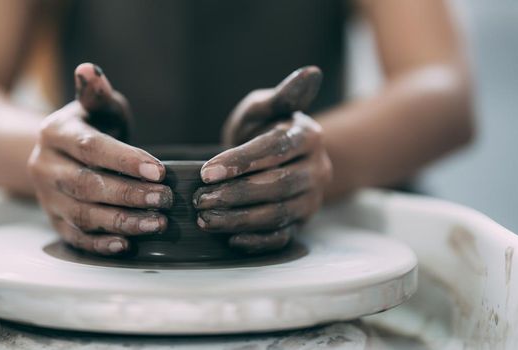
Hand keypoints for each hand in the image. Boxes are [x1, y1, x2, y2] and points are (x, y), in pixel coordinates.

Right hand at [28, 63, 171, 254]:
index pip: (91, 147)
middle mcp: (44, 166)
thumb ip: (96, 93)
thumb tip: (89, 70)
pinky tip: (127, 245)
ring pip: (83, 214)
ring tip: (157, 223)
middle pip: (87, 185)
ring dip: (122, 221)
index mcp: (54, 133)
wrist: (57, 155)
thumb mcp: (96, 108)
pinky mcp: (54, 221)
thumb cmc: (89, 127)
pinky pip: (76, 237)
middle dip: (130, 194)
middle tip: (165, 199)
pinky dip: (101, 244)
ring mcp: (47, 197)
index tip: (159, 170)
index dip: (125, 160)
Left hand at [194, 66, 332, 253]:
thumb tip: (310, 72)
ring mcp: (311, 199)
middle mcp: (318, 169)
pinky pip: (281, 237)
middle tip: (200, 199)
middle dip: (235, 194)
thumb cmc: (264, 128)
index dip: (240, 161)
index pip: (275, 149)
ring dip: (239, 219)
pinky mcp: (302, 223)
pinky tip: (230, 238)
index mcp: (309, 136)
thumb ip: (281, 95)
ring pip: (278, 214)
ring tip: (206, 217)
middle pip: (278, 186)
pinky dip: (256, 241)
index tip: (206, 171)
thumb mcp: (266, 108)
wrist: (279, 159)